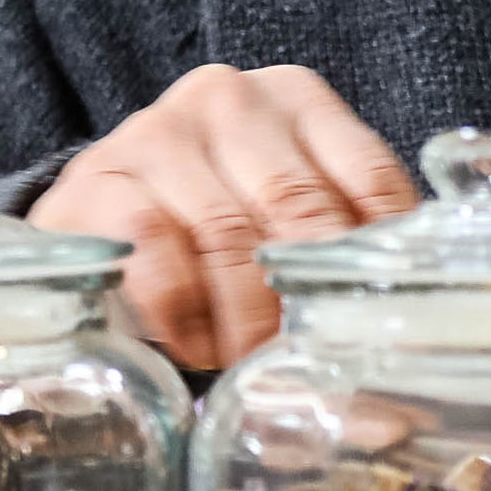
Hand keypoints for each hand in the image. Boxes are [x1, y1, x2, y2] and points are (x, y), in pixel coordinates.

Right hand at [32, 64, 416, 366]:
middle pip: (300, 209)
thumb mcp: (281, 221)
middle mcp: (231, 99)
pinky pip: (157, 253)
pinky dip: (185, 315)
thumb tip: (393, 391)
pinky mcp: (101, 179)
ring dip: (245, 320)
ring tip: (250, 365)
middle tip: (310, 364)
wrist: (96, 213)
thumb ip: (339, 262)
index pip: (369, 178)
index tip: (372, 326)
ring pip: (230, 237)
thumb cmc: (214, 221)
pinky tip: (195, 347)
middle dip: (308, 301)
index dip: (375, 264)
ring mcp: (160, 132)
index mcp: (297, 99)